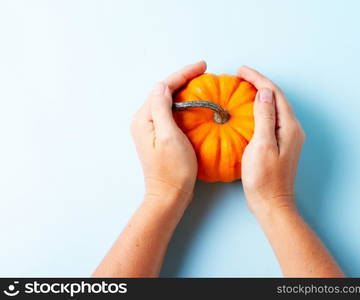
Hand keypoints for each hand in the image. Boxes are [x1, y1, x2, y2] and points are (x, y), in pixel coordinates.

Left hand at [130, 61, 206, 206]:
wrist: (169, 195)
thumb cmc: (172, 170)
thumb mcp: (168, 136)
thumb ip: (161, 108)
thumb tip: (160, 86)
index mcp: (144, 119)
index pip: (163, 88)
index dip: (183, 74)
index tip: (202, 66)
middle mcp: (143, 121)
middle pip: (163, 92)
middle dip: (183, 79)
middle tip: (204, 72)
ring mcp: (150, 130)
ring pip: (167, 101)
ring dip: (183, 90)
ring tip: (201, 83)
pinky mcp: (158, 137)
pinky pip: (169, 113)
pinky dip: (182, 104)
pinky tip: (194, 104)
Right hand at [238, 66, 304, 213]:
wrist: (272, 203)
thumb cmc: (264, 179)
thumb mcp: (262, 146)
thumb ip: (264, 117)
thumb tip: (264, 92)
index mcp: (289, 127)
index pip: (274, 93)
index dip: (258, 79)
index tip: (241, 70)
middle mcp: (292, 129)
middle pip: (276, 97)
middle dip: (259, 83)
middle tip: (240, 75)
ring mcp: (288, 137)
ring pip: (274, 107)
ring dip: (260, 94)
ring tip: (243, 87)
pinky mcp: (281, 143)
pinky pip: (271, 118)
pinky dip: (260, 108)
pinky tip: (249, 109)